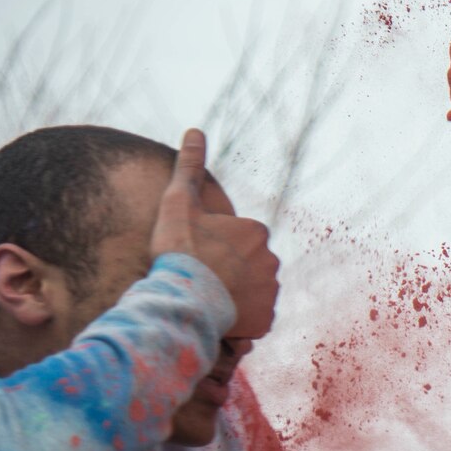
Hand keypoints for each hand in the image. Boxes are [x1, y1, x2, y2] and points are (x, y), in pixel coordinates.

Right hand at [150, 129, 279, 338]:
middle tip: (202, 278)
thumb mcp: (178, 203)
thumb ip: (190, 168)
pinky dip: (241, 318)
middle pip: (248, 265)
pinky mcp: (267, 319)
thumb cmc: (179, 250)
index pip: (239, 239)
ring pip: (252, 290)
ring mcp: (271, 292)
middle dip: (229, 270)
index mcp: (256, 232)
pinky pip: (256, 317)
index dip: (216, 247)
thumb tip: (195, 130)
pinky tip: (220, 316)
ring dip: (236, 294)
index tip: (199, 254)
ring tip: (209, 297)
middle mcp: (271, 260)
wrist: (184, 298)